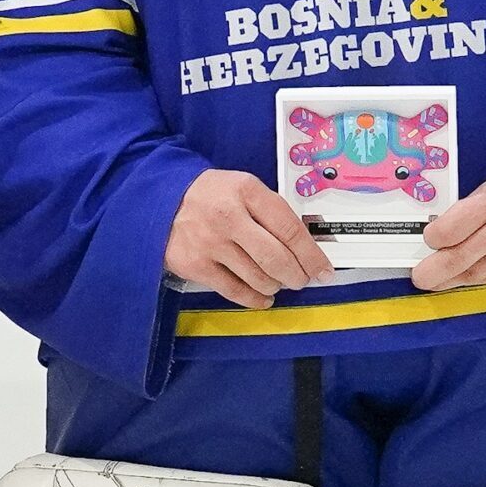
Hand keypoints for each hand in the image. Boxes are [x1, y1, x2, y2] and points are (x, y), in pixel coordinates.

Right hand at [165, 169, 333, 309]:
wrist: (161, 199)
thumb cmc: (213, 195)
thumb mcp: (244, 188)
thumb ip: (272, 211)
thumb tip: (306, 245)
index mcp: (247, 191)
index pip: (290, 229)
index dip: (312, 255)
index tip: (324, 270)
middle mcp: (229, 217)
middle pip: (276, 257)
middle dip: (297, 275)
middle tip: (303, 279)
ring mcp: (210, 243)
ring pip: (258, 277)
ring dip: (276, 285)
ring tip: (279, 282)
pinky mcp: (195, 265)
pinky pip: (234, 291)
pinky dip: (255, 298)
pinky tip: (264, 296)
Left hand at [410, 168, 485, 292]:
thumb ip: (473, 210)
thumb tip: (443, 233)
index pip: (453, 226)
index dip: (435, 236)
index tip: (430, 238)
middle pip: (461, 257)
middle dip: (435, 271)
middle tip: (420, 277)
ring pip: (478, 274)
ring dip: (453, 280)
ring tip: (436, 282)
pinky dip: (480, 279)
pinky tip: (467, 278)